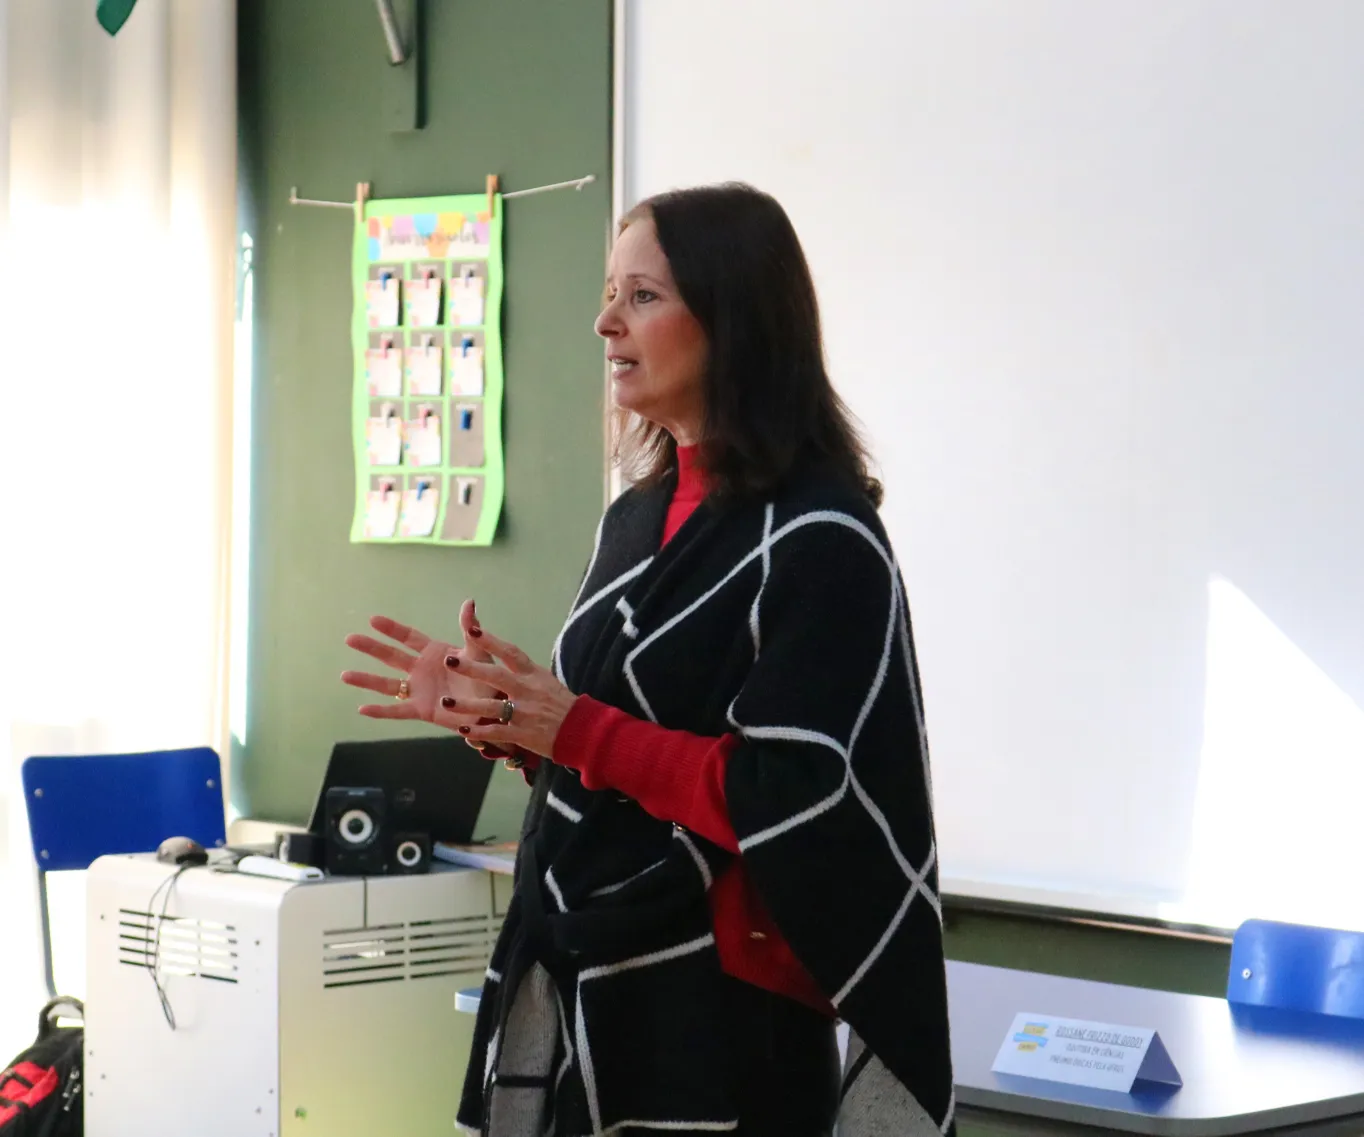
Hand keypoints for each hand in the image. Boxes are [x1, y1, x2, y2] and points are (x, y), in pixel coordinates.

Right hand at [340, 601, 498, 721]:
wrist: (493, 704)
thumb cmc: (487, 676)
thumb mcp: (479, 650)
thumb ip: (470, 629)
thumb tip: (469, 602)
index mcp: (434, 653)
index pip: (408, 637)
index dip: (391, 629)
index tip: (373, 619)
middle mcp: (421, 670)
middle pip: (391, 656)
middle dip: (371, 648)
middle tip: (349, 639)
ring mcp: (419, 690)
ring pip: (387, 684)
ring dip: (366, 680)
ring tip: (344, 675)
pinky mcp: (422, 710)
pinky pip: (397, 711)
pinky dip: (380, 711)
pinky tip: (362, 709)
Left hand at [435, 624, 578, 758]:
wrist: (582, 730)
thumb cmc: (562, 704)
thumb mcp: (546, 681)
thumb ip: (525, 672)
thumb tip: (507, 658)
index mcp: (533, 674)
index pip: (510, 653)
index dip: (491, 641)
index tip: (473, 630)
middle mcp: (528, 690)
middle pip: (496, 676)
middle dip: (471, 669)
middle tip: (449, 661)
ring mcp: (525, 713)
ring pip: (491, 707)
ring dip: (467, 706)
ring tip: (446, 703)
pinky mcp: (523, 734)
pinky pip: (497, 733)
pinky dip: (479, 732)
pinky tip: (463, 730)